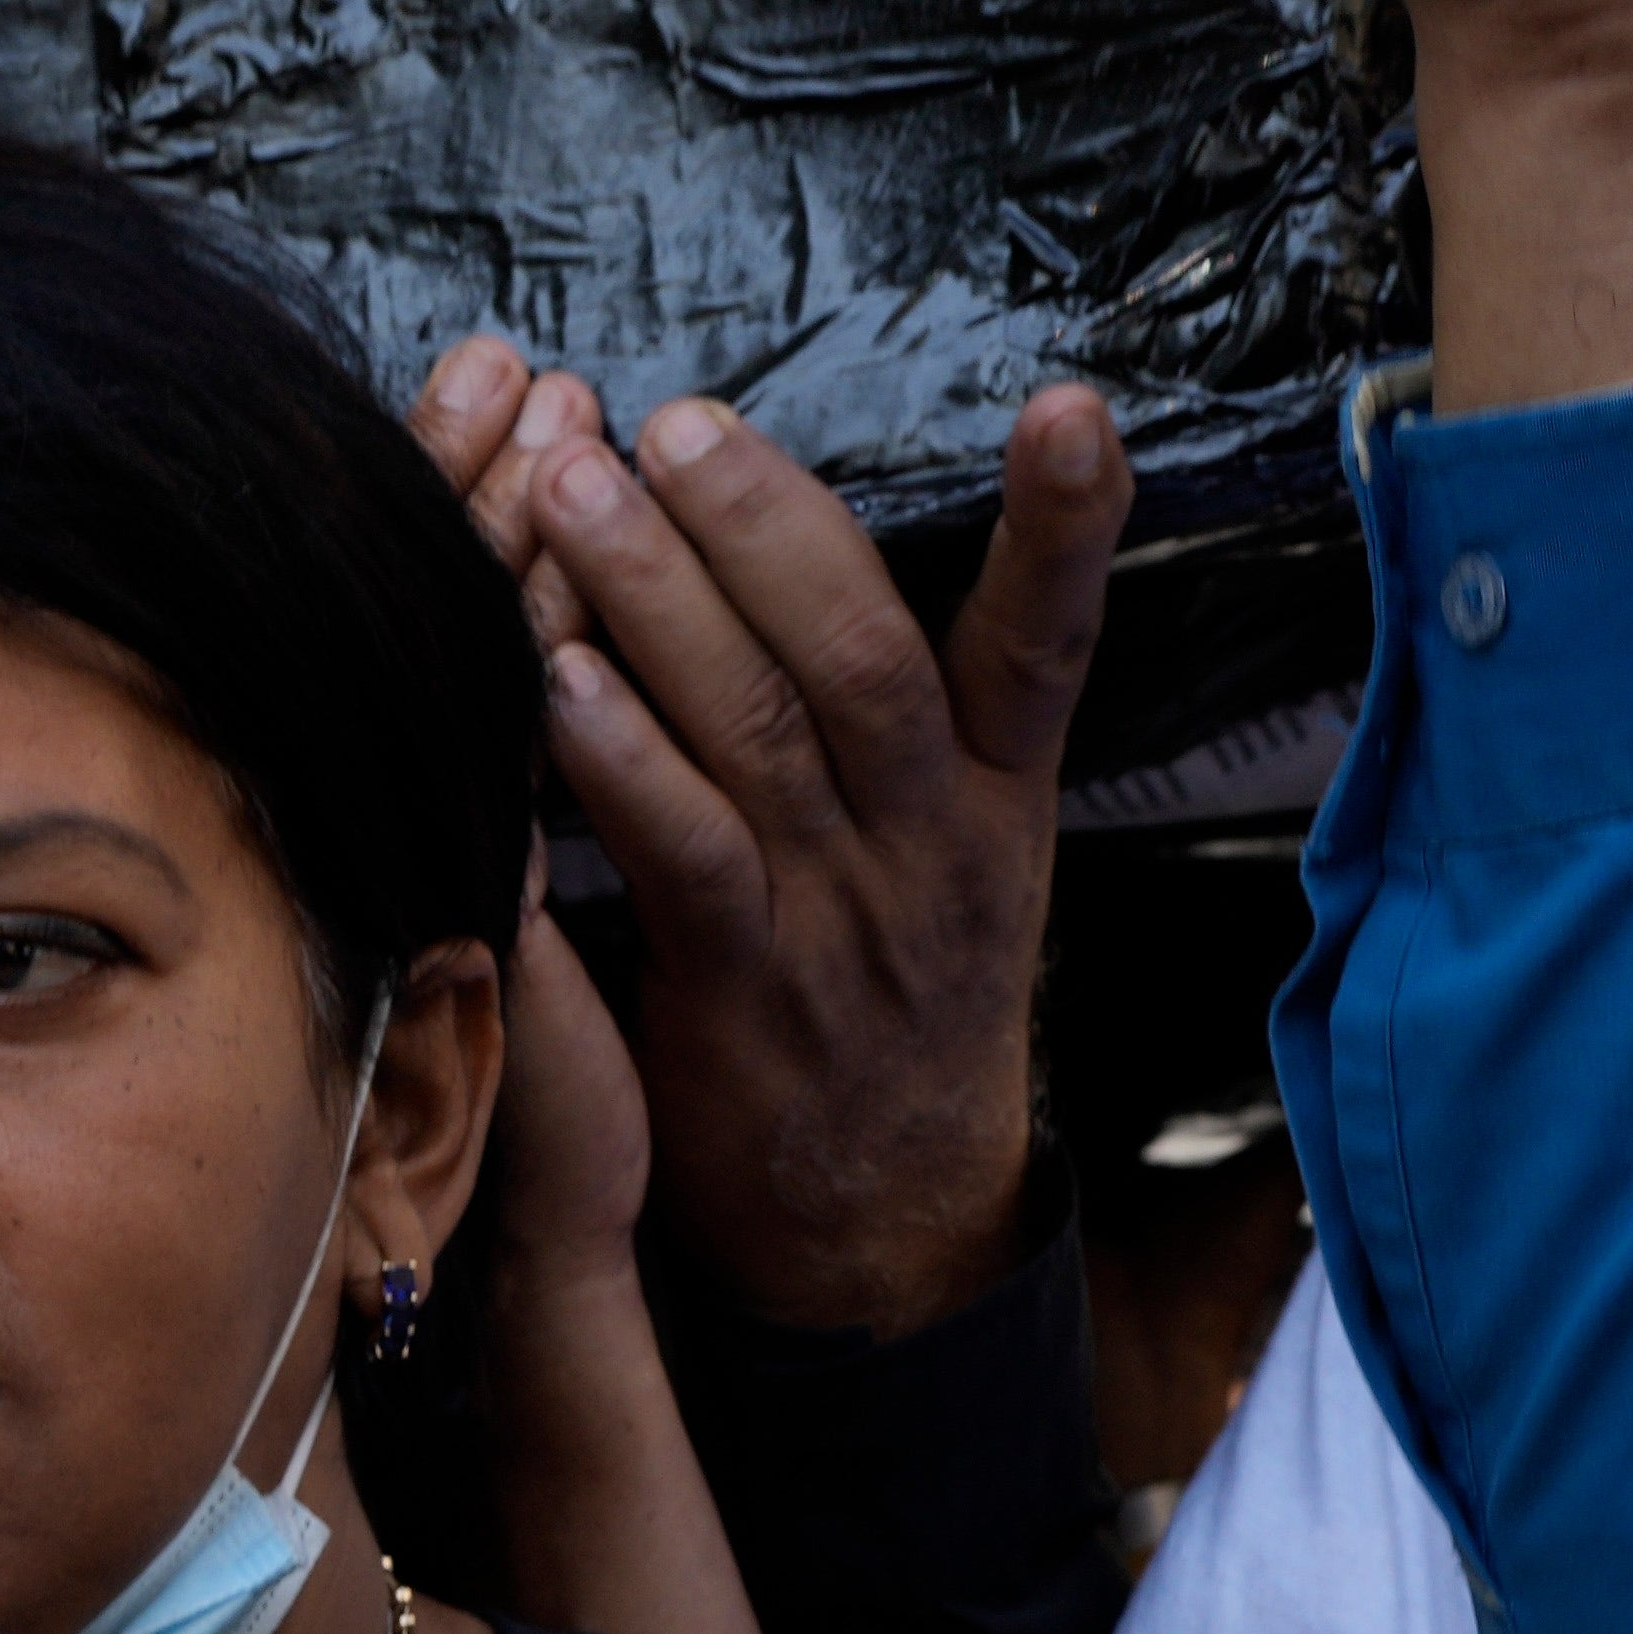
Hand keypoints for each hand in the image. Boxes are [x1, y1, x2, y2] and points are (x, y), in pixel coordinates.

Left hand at [405, 337, 1118, 1336]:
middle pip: (863, 648)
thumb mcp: (960, 855)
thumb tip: (797, 548)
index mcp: (1001, 791)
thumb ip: (911, 716)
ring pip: (764, 727)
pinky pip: (686, 852)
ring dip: (659, 597)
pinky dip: (621, 756)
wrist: (888, 1227)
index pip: (1052, 639)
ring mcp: (845, 917)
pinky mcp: (749, 990)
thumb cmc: (894, 1004)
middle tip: (670, 421)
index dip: (1070, 525)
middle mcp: (937, 840)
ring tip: (573, 492)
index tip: (1075, 407)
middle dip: (764, 519)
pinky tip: (557, 676)